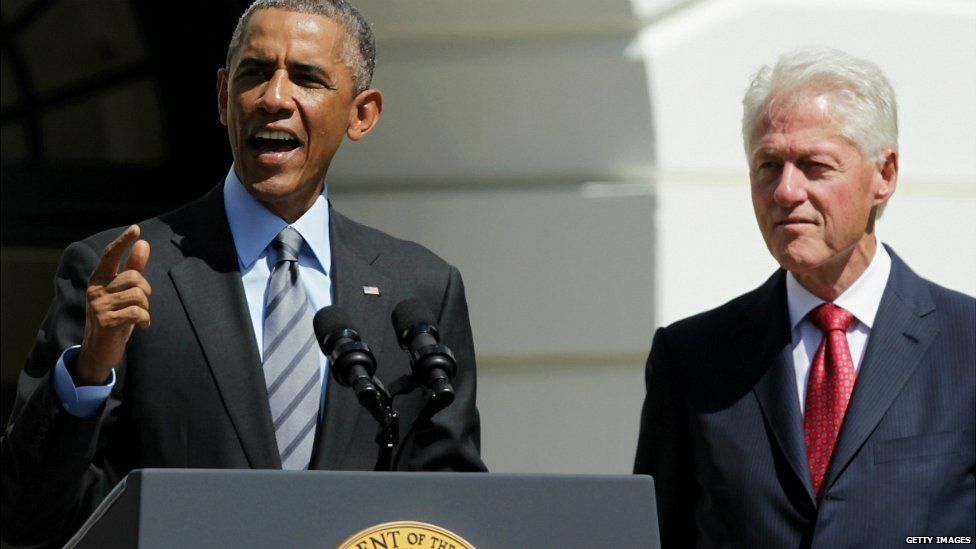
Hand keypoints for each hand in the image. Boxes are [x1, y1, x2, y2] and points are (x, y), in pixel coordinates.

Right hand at [73, 225, 151, 385]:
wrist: (99, 351)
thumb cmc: (114, 318)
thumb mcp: (123, 293)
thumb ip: (133, 269)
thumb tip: (144, 244)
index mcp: (99, 280)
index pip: (110, 256)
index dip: (123, 242)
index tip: (136, 229)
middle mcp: (96, 290)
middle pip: (134, 277)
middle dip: (145, 291)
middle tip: (141, 305)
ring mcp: (99, 306)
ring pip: (138, 295)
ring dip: (146, 308)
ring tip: (139, 316)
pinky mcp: (107, 321)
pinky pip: (138, 312)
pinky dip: (145, 319)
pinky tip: (140, 326)